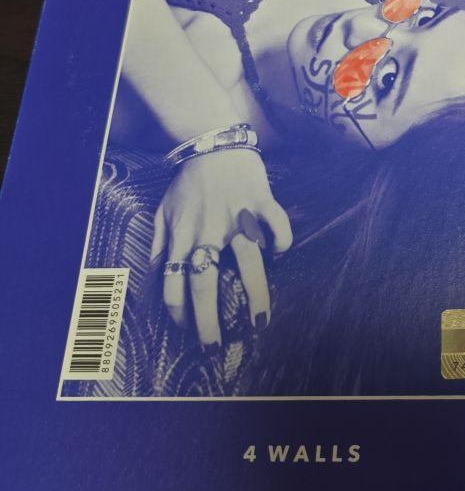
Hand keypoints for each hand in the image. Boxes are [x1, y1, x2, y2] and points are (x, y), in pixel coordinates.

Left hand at [151, 150, 292, 346]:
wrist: (213, 141)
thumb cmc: (189, 180)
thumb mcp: (163, 211)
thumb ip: (158, 245)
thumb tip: (155, 279)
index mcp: (182, 235)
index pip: (173, 283)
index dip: (178, 312)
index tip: (188, 331)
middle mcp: (207, 230)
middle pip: (205, 282)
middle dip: (209, 319)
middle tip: (215, 349)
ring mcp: (237, 216)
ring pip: (247, 261)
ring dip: (254, 295)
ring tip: (260, 322)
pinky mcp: (262, 200)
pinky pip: (277, 224)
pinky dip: (282, 240)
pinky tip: (282, 253)